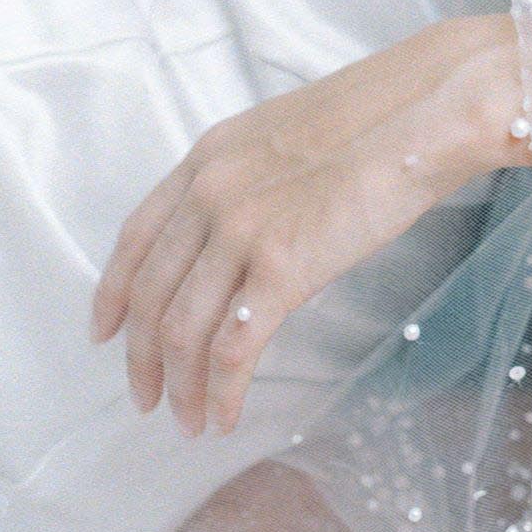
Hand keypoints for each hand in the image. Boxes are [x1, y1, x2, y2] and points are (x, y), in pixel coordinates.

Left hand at [91, 15, 523, 436]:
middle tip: (149, 401)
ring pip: (183, 332)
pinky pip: (233, 348)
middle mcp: (211, 192)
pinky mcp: (283, 266)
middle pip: (152, 296)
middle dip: (143, 360)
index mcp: (208, 157)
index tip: (105, 333)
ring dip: (182, 389)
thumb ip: (247, 182)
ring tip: (192, 422)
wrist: (426, 109)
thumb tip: (237, 238)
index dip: (114, 295)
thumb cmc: (378, 119)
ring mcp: (242, 229)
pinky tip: (228, 414)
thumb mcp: (284, 137)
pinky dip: (223, 391)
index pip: (135, 238)